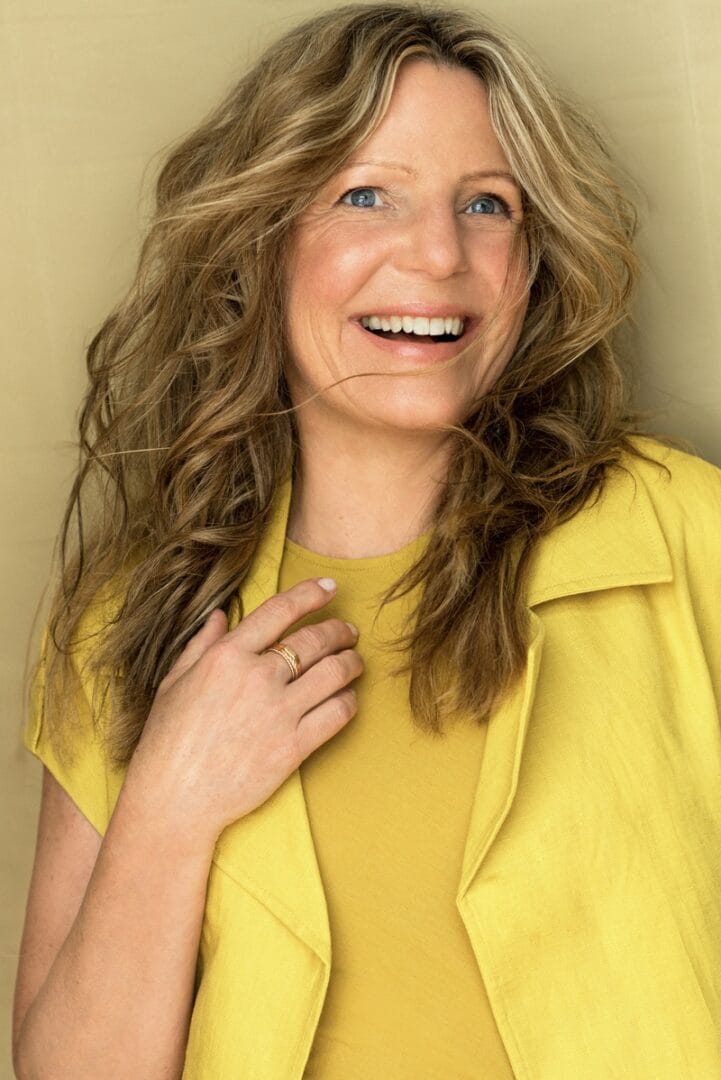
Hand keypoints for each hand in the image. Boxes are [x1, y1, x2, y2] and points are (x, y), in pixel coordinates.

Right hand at [125, 578, 362, 846]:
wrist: (173, 800)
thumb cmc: (166, 742)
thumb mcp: (174, 683)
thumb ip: (200, 645)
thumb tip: (218, 616)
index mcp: (226, 656)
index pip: (280, 611)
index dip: (312, 594)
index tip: (330, 588)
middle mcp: (256, 677)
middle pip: (316, 640)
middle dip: (339, 630)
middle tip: (348, 631)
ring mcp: (278, 712)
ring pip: (335, 672)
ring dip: (352, 663)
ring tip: (354, 662)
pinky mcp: (294, 747)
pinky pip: (338, 713)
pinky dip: (350, 701)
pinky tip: (347, 698)